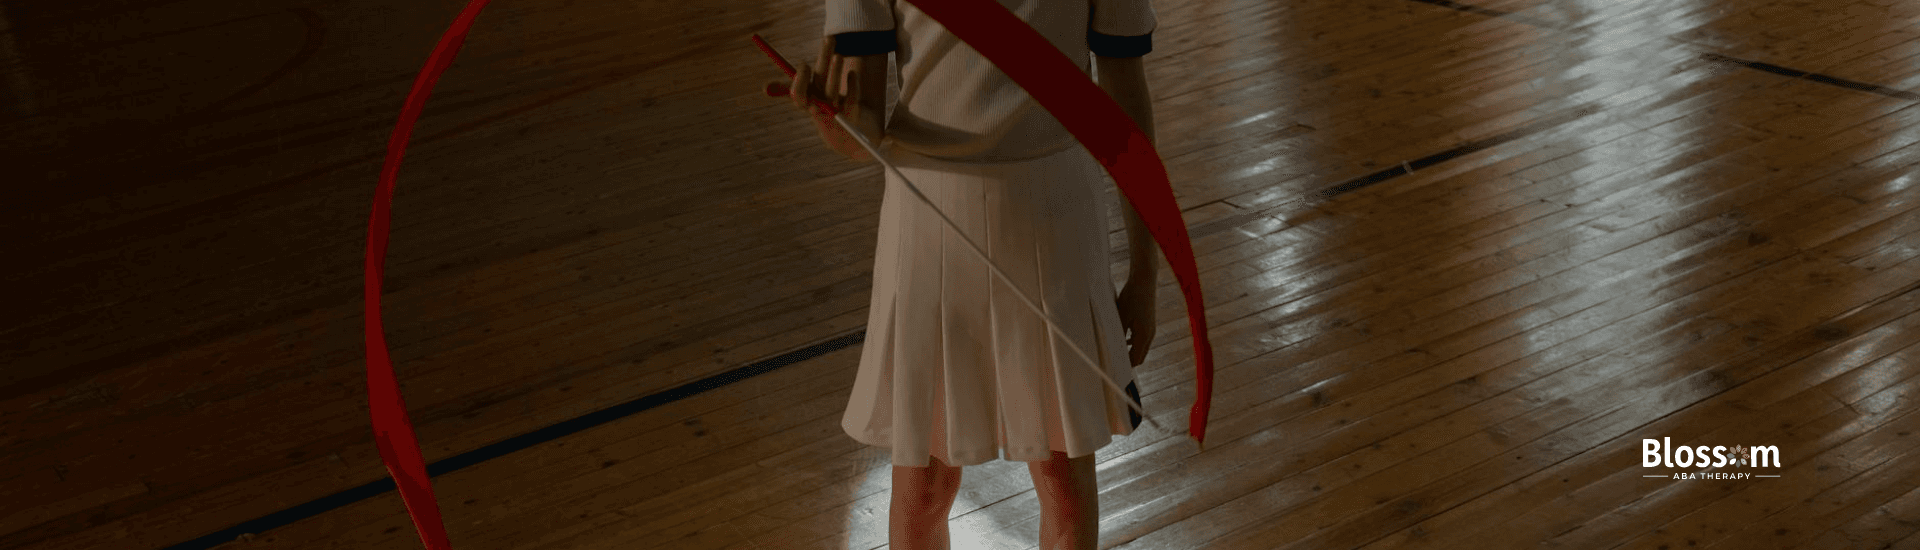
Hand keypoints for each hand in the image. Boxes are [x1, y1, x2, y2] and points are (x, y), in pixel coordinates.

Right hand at [763, 37, 874, 161]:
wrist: (847, 135)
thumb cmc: (823, 108)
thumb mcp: (807, 96)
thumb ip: (789, 88)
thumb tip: (763, 88)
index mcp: (807, 103)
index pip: (798, 96)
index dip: (800, 81)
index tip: (804, 64)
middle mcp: (819, 108)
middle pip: (815, 88)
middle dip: (819, 67)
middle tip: (823, 49)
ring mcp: (835, 112)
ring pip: (833, 92)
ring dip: (835, 72)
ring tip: (838, 56)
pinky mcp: (853, 114)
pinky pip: (852, 97)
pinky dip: (852, 84)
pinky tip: (852, 73)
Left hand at [1115, 273, 1156, 365]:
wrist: (1144, 281)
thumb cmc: (1131, 297)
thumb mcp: (1121, 317)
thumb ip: (1118, 334)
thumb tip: (1113, 348)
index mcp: (1143, 336)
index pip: (1135, 360)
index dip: (1125, 367)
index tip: (1113, 369)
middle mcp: (1150, 335)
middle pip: (1140, 357)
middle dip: (1128, 361)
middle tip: (1113, 364)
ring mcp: (1150, 329)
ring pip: (1141, 348)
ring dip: (1130, 352)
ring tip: (1115, 352)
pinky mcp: (1149, 323)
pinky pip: (1141, 340)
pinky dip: (1132, 343)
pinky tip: (1122, 339)